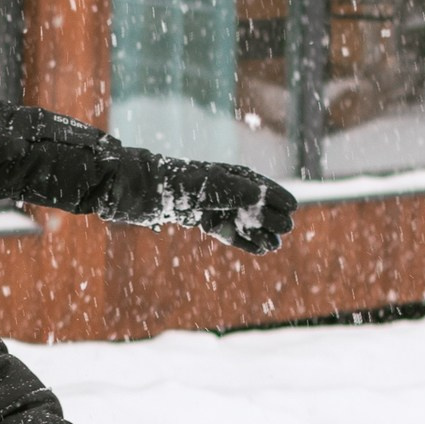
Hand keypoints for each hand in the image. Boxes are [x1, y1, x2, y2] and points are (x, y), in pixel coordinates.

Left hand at [109, 150, 297, 254]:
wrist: (131, 190)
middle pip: (251, 203)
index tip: (293, 207)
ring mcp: (207, 203)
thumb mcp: (202, 186)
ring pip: (240, 219)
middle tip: (286, 231)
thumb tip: (259, 195)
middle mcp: (218, 187)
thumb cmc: (167, 183)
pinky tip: (256, 249)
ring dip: (258, 231)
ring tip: (274, 244)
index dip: (274, 195)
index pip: (255, 184)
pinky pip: (223, 229)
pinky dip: (240, 239)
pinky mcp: (195, 218)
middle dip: (269, 216)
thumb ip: (230, 190)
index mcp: (222, 174)